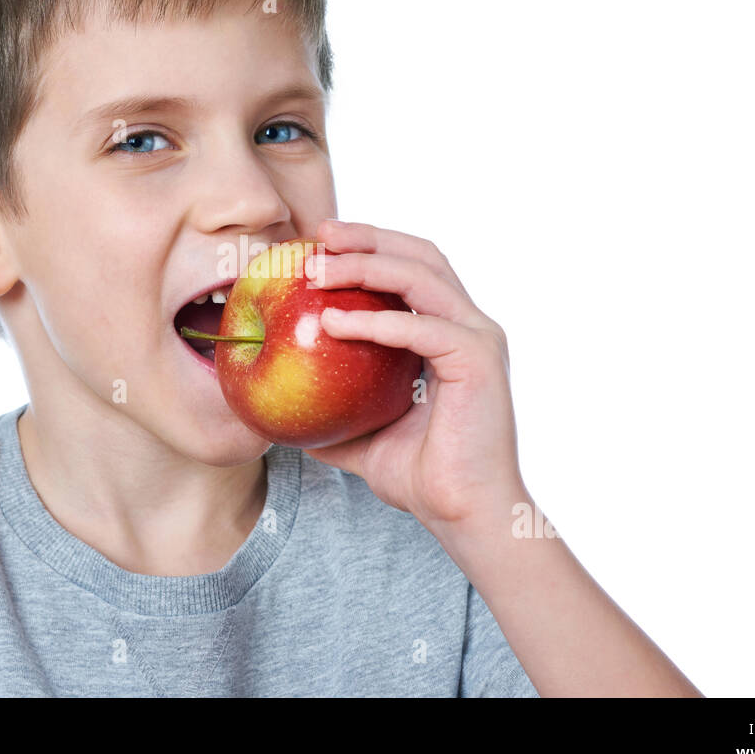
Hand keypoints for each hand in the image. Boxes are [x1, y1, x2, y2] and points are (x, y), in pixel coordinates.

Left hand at [303, 219, 522, 526]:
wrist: (465, 516)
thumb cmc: (423, 479)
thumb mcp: (362, 437)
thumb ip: (331, 414)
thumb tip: (276, 408)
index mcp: (449, 332)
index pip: (410, 269)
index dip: (367, 247)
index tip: (317, 244)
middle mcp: (469, 326)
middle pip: (419, 255)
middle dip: (366, 237)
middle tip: (317, 237)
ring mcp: (478, 339)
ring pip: (420, 276)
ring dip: (365, 264)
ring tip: (316, 270)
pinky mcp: (477, 361)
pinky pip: (421, 327)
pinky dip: (376, 321)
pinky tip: (333, 323)